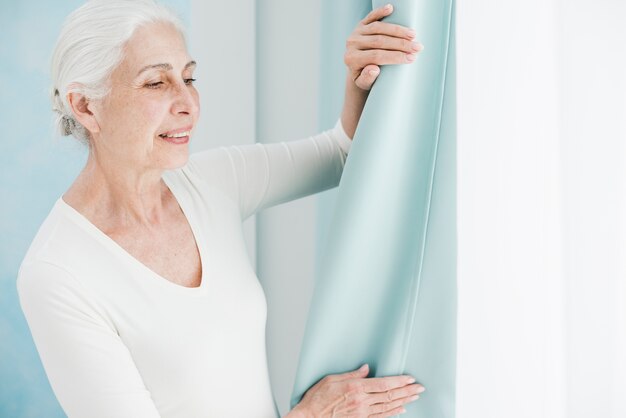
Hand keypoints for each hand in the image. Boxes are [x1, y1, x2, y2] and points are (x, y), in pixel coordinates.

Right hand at [288, 364, 425, 417]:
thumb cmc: (317, 399)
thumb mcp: (331, 379)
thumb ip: (351, 375)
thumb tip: (366, 369)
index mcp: (355, 389)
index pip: (384, 384)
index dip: (399, 381)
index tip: (410, 379)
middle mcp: (361, 402)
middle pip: (390, 396)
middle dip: (406, 391)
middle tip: (419, 387)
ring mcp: (362, 413)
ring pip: (388, 407)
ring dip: (403, 401)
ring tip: (414, 397)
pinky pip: (380, 417)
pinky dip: (392, 413)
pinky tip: (401, 409)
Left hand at [344, 3, 424, 90]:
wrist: (357, 69)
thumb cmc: (364, 77)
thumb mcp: (364, 83)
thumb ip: (367, 78)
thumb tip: (373, 69)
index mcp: (352, 59)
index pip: (377, 56)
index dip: (396, 56)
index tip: (412, 58)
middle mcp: (352, 44)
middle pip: (379, 41)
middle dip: (401, 44)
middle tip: (418, 47)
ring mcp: (356, 32)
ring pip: (378, 28)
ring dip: (398, 30)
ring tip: (413, 35)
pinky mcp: (361, 24)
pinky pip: (372, 16)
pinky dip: (381, 11)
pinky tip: (391, 8)